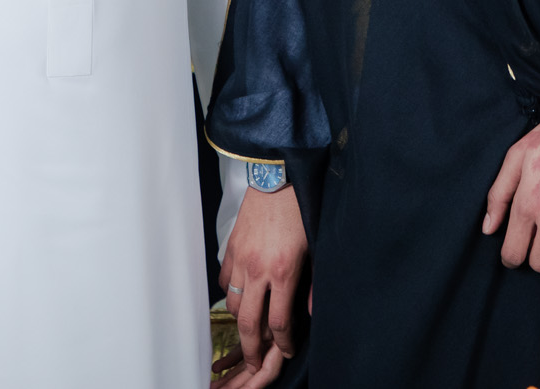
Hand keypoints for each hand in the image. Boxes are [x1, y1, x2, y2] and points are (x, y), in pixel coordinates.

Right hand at [214, 183, 308, 388]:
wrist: (278, 179)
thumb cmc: (301, 212)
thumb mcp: (315, 250)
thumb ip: (312, 285)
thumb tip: (309, 312)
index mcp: (284, 272)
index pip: (278, 323)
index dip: (283, 343)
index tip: (287, 349)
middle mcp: (259, 271)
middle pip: (248, 323)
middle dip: (251, 349)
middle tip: (255, 361)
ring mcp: (241, 260)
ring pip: (233, 305)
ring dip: (241, 321)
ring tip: (249, 328)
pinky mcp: (230, 249)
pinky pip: (225, 281)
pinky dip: (231, 293)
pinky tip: (241, 294)